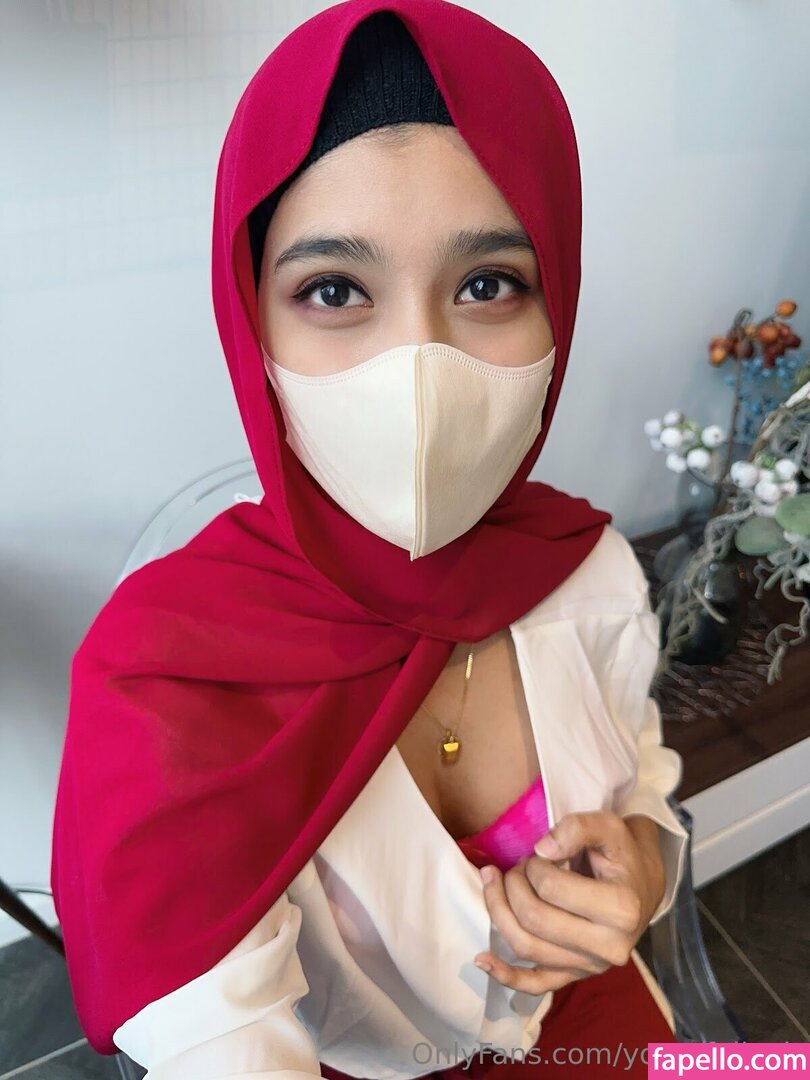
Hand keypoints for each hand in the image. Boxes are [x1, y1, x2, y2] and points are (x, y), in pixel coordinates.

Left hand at [473, 811, 664, 994]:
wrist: (641, 887)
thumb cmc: (622, 855)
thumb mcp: (608, 827)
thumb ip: (577, 828)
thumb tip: (542, 850)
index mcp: (621, 910)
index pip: (551, 887)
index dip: (533, 865)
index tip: (537, 853)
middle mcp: (609, 948)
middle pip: (534, 919)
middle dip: (513, 885)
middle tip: (517, 865)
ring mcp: (590, 967)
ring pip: (526, 948)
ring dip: (499, 911)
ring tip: (496, 883)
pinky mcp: (574, 976)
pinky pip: (535, 984)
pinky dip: (505, 975)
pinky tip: (481, 960)